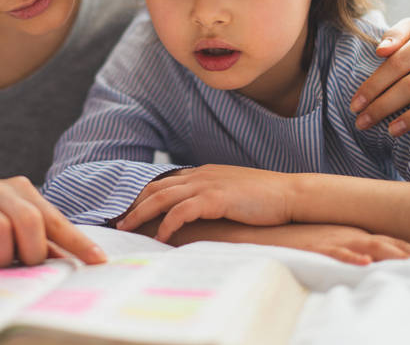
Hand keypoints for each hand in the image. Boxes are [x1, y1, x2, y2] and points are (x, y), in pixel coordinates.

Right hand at [0, 176, 106, 268]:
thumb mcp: (13, 228)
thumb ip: (41, 241)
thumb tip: (72, 261)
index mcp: (20, 189)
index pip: (54, 218)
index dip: (77, 241)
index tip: (99, 261)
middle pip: (28, 221)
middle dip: (32, 251)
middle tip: (24, 264)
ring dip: (1, 257)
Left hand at [115, 165, 293, 241]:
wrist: (291, 194)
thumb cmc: (265, 198)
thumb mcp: (232, 193)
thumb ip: (211, 197)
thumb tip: (196, 213)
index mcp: (203, 172)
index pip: (164, 182)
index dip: (143, 197)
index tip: (128, 211)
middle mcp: (200, 175)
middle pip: (156, 188)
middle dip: (133, 205)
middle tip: (118, 222)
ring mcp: (207, 184)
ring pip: (163, 197)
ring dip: (141, 214)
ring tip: (128, 229)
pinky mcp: (216, 198)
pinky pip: (182, 211)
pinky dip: (167, 223)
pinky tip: (160, 237)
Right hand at [264, 223, 409, 264]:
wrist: (268, 228)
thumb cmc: (300, 239)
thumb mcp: (331, 244)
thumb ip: (352, 251)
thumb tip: (372, 263)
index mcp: (355, 234)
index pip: (390, 241)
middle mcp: (349, 234)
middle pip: (387, 243)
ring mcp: (334, 239)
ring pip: (368, 246)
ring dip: (390, 254)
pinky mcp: (315, 245)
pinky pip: (336, 252)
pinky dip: (351, 257)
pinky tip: (363, 263)